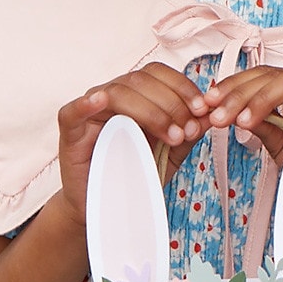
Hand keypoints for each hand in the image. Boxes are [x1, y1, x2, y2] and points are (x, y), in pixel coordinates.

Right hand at [54, 64, 210, 227]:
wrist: (106, 207)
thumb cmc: (136, 174)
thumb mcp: (170, 152)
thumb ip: (188, 131)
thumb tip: (211, 113)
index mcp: (137, 94)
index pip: (159, 74)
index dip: (182, 87)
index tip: (202, 109)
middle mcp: (114, 95)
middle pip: (142, 80)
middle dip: (171, 102)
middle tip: (186, 130)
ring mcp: (91, 110)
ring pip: (118, 91)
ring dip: (149, 111)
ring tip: (169, 136)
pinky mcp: (70, 131)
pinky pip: (73, 110)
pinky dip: (86, 103)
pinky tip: (100, 101)